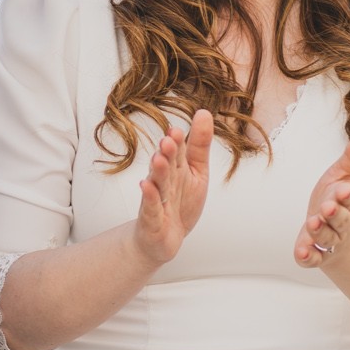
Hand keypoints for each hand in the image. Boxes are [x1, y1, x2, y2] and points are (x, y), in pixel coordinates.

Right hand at [131, 109, 212, 267]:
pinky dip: (149, 198)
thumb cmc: (181, 201)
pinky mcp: (151, 219)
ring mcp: (157, 199)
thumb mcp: (197, 172)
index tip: (177, 129)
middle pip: (167, 164)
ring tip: (159, 158)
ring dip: (158, 171)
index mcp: (176, 167)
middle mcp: (165, 180)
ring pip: (158, 183)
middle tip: (169, 140)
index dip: (178, 141)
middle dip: (167, 153)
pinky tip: (146, 186)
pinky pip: (151, 207)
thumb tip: (203, 112)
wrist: (164, 237)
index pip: (178, 151)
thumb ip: (199, 144)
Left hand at [296, 130, 349, 269]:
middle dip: (334, 214)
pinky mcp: (315, 253)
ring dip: (320, 232)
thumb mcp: (344, 174)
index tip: (343, 189)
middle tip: (327, 207)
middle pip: (340, 220)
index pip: (349, 198)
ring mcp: (328, 240)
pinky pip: (313, 258)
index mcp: (347, 202)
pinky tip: (302, 253)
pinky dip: (308, 256)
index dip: (346, 195)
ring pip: (327, 238)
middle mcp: (340, 223)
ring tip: (313, 223)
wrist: (336, 230)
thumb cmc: (338, 197)